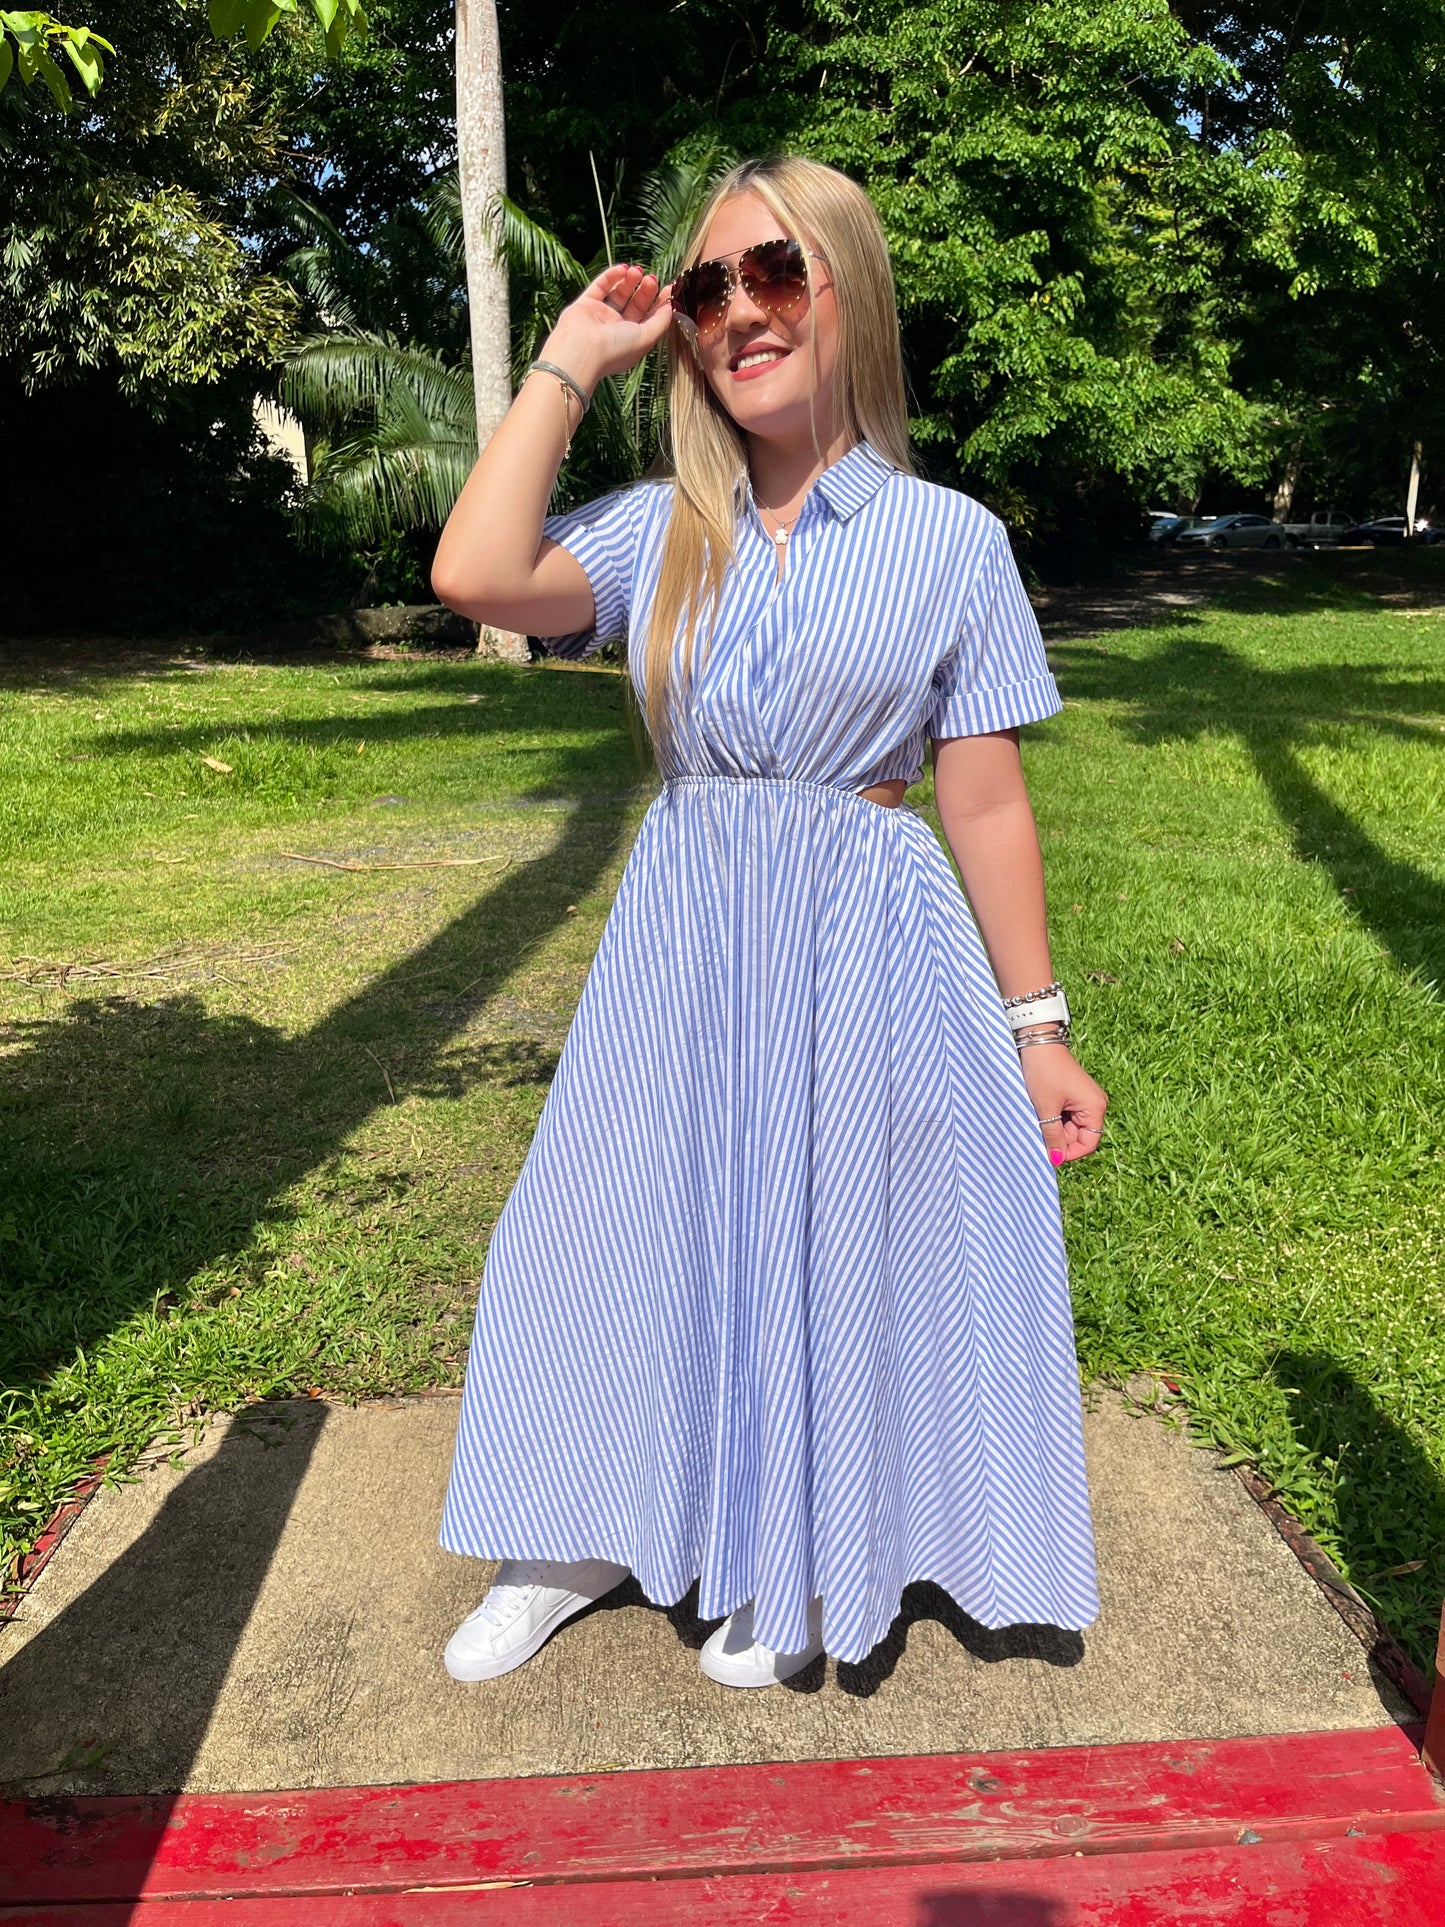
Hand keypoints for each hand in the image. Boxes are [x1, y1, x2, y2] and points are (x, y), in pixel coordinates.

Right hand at [542, 264, 672, 394]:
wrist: (582, 350)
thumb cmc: (616, 349)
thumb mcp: (647, 338)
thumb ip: (661, 322)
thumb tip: (671, 305)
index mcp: (632, 339)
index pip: (649, 317)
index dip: (659, 302)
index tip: (668, 288)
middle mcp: (617, 328)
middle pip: (636, 303)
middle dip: (645, 290)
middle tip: (651, 278)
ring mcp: (601, 316)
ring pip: (618, 293)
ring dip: (630, 281)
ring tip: (637, 271)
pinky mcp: (585, 304)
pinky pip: (600, 286)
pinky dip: (611, 276)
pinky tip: (622, 269)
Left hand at [1019, 1044, 1107, 1165]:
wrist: (1038, 1041)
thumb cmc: (1044, 1072)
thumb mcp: (1046, 1108)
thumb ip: (1053, 1136)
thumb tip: (1057, 1160)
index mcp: (1095, 1108)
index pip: (1088, 1144)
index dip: (1069, 1152)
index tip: (1049, 1153)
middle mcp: (1095, 1104)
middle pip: (1079, 1136)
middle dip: (1059, 1137)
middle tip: (1039, 1126)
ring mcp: (1084, 1099)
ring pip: (1070, 1126)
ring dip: (1053, 1127)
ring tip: (1039, 1114)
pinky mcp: (1074, 1094)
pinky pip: (1065, 1115)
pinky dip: (1053, 1117)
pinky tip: (1041, 1108)